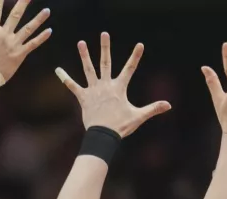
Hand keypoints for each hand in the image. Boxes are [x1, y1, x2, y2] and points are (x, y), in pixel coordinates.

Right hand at [0, 0, 51, 83]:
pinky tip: (49, 31)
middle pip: (16, 14)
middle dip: (24, 2)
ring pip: (28, 28)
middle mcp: (3, 34)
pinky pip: (32, 44)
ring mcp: (12, 44)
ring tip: (47, 10)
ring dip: (39, 19)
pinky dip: (41, 38)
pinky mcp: (19, 55)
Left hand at [55, 33, 171, 137]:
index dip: (135, 57)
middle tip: (104, 34)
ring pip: (89, 69)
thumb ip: (153, 108)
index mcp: (119, 88)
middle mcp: (105, 85)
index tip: (139, 45)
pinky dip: (65, 78)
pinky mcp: (83, 97)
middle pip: (106, 62)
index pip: (130, 69)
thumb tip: (169, 105)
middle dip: (105, 47)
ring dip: (85, 56)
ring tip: (81, 43)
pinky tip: (57, 70)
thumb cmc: (121, 126)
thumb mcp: (138, 116)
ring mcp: (93, 90)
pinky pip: (72, 86)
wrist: (103, 135)